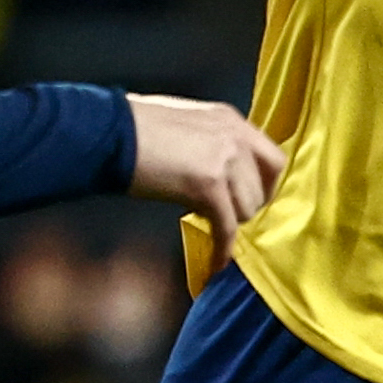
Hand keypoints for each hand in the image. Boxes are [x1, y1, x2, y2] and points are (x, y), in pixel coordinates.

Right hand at [127, 95, 286, 254]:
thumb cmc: (136, 128)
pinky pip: (226, 226)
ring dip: (232, 223)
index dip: (265, 185)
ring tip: (214, 228)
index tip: (253, 199)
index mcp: (231, 120)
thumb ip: (212, 143)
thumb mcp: (188, 123)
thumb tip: (219, 171)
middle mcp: (235, 137)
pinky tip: (217, 262)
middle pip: (264, 187)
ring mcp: (223, 159)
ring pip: (247, 208)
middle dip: (248, 207)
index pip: (272, 158)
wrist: (111, 132)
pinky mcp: (207, 184)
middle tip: (229, 217)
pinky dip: (222, 248)